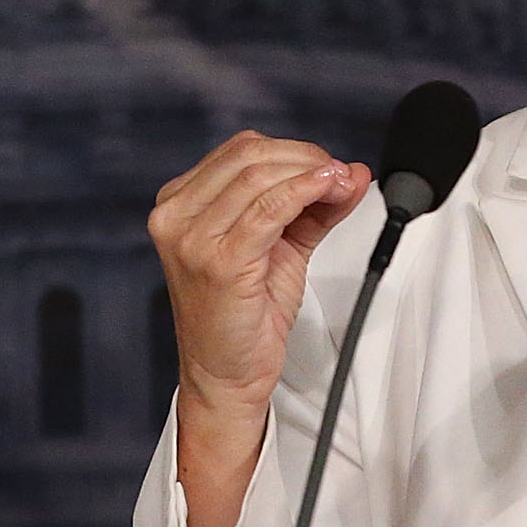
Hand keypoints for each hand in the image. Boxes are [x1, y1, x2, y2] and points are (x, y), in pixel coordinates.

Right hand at [148, 132, 368, 526]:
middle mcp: (175, 215)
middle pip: (250, 156)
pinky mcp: (217, 261)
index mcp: (178, 204)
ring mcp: (191, 238)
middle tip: (343, 176)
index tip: (332, 168)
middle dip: (307, 159)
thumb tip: (351, 172)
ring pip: (261, 176)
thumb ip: (310, 207)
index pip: (240, 151)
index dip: (294, 151)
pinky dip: (305, 191)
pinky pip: (268, 208)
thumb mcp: (278, 248)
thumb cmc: (243, 316)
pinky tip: (331, 190)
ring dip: (314, 173)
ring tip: (343, 185)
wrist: (225, 375)